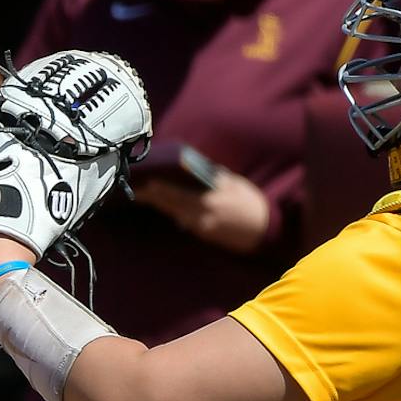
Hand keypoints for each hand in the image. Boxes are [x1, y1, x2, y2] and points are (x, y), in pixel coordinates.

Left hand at [133, 165, 273, 254]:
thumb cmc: (250, 201)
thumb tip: (193, 165)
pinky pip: (184, 222)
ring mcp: (201, 227)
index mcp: (208, 200)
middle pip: (170, 206)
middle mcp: (201, 215)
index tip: (144, 183)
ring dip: (161, 205)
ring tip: (144, 195)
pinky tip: (165, 205)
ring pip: (175, 214)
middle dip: (152, 198)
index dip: (159, 190)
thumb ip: (212, 175)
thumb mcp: (233, 183)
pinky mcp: (204, 234)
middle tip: (136, 189)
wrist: (265, 229)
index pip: (177, 194)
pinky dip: (175, 212)